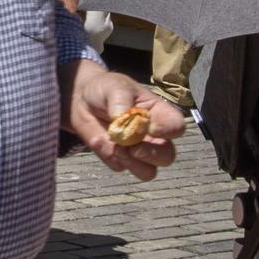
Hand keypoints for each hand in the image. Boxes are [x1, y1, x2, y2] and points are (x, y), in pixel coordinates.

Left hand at [60, 60, 181, 181]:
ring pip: (148, 172)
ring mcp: (137, 150)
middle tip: (133, 147)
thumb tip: (122, 117)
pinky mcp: (118, 158)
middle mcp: (154, 137)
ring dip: (133, 164)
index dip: (168, 131)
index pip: (177, 127)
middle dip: (151, 155)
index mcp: (160, 115)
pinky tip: (101, 141)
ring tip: (117, 148)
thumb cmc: (106, 89)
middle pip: (167, 157)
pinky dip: (110, 157)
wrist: (82, 98)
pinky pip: (120, 167)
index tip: (151, 128)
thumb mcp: (115, 86)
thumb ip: (121, 101)